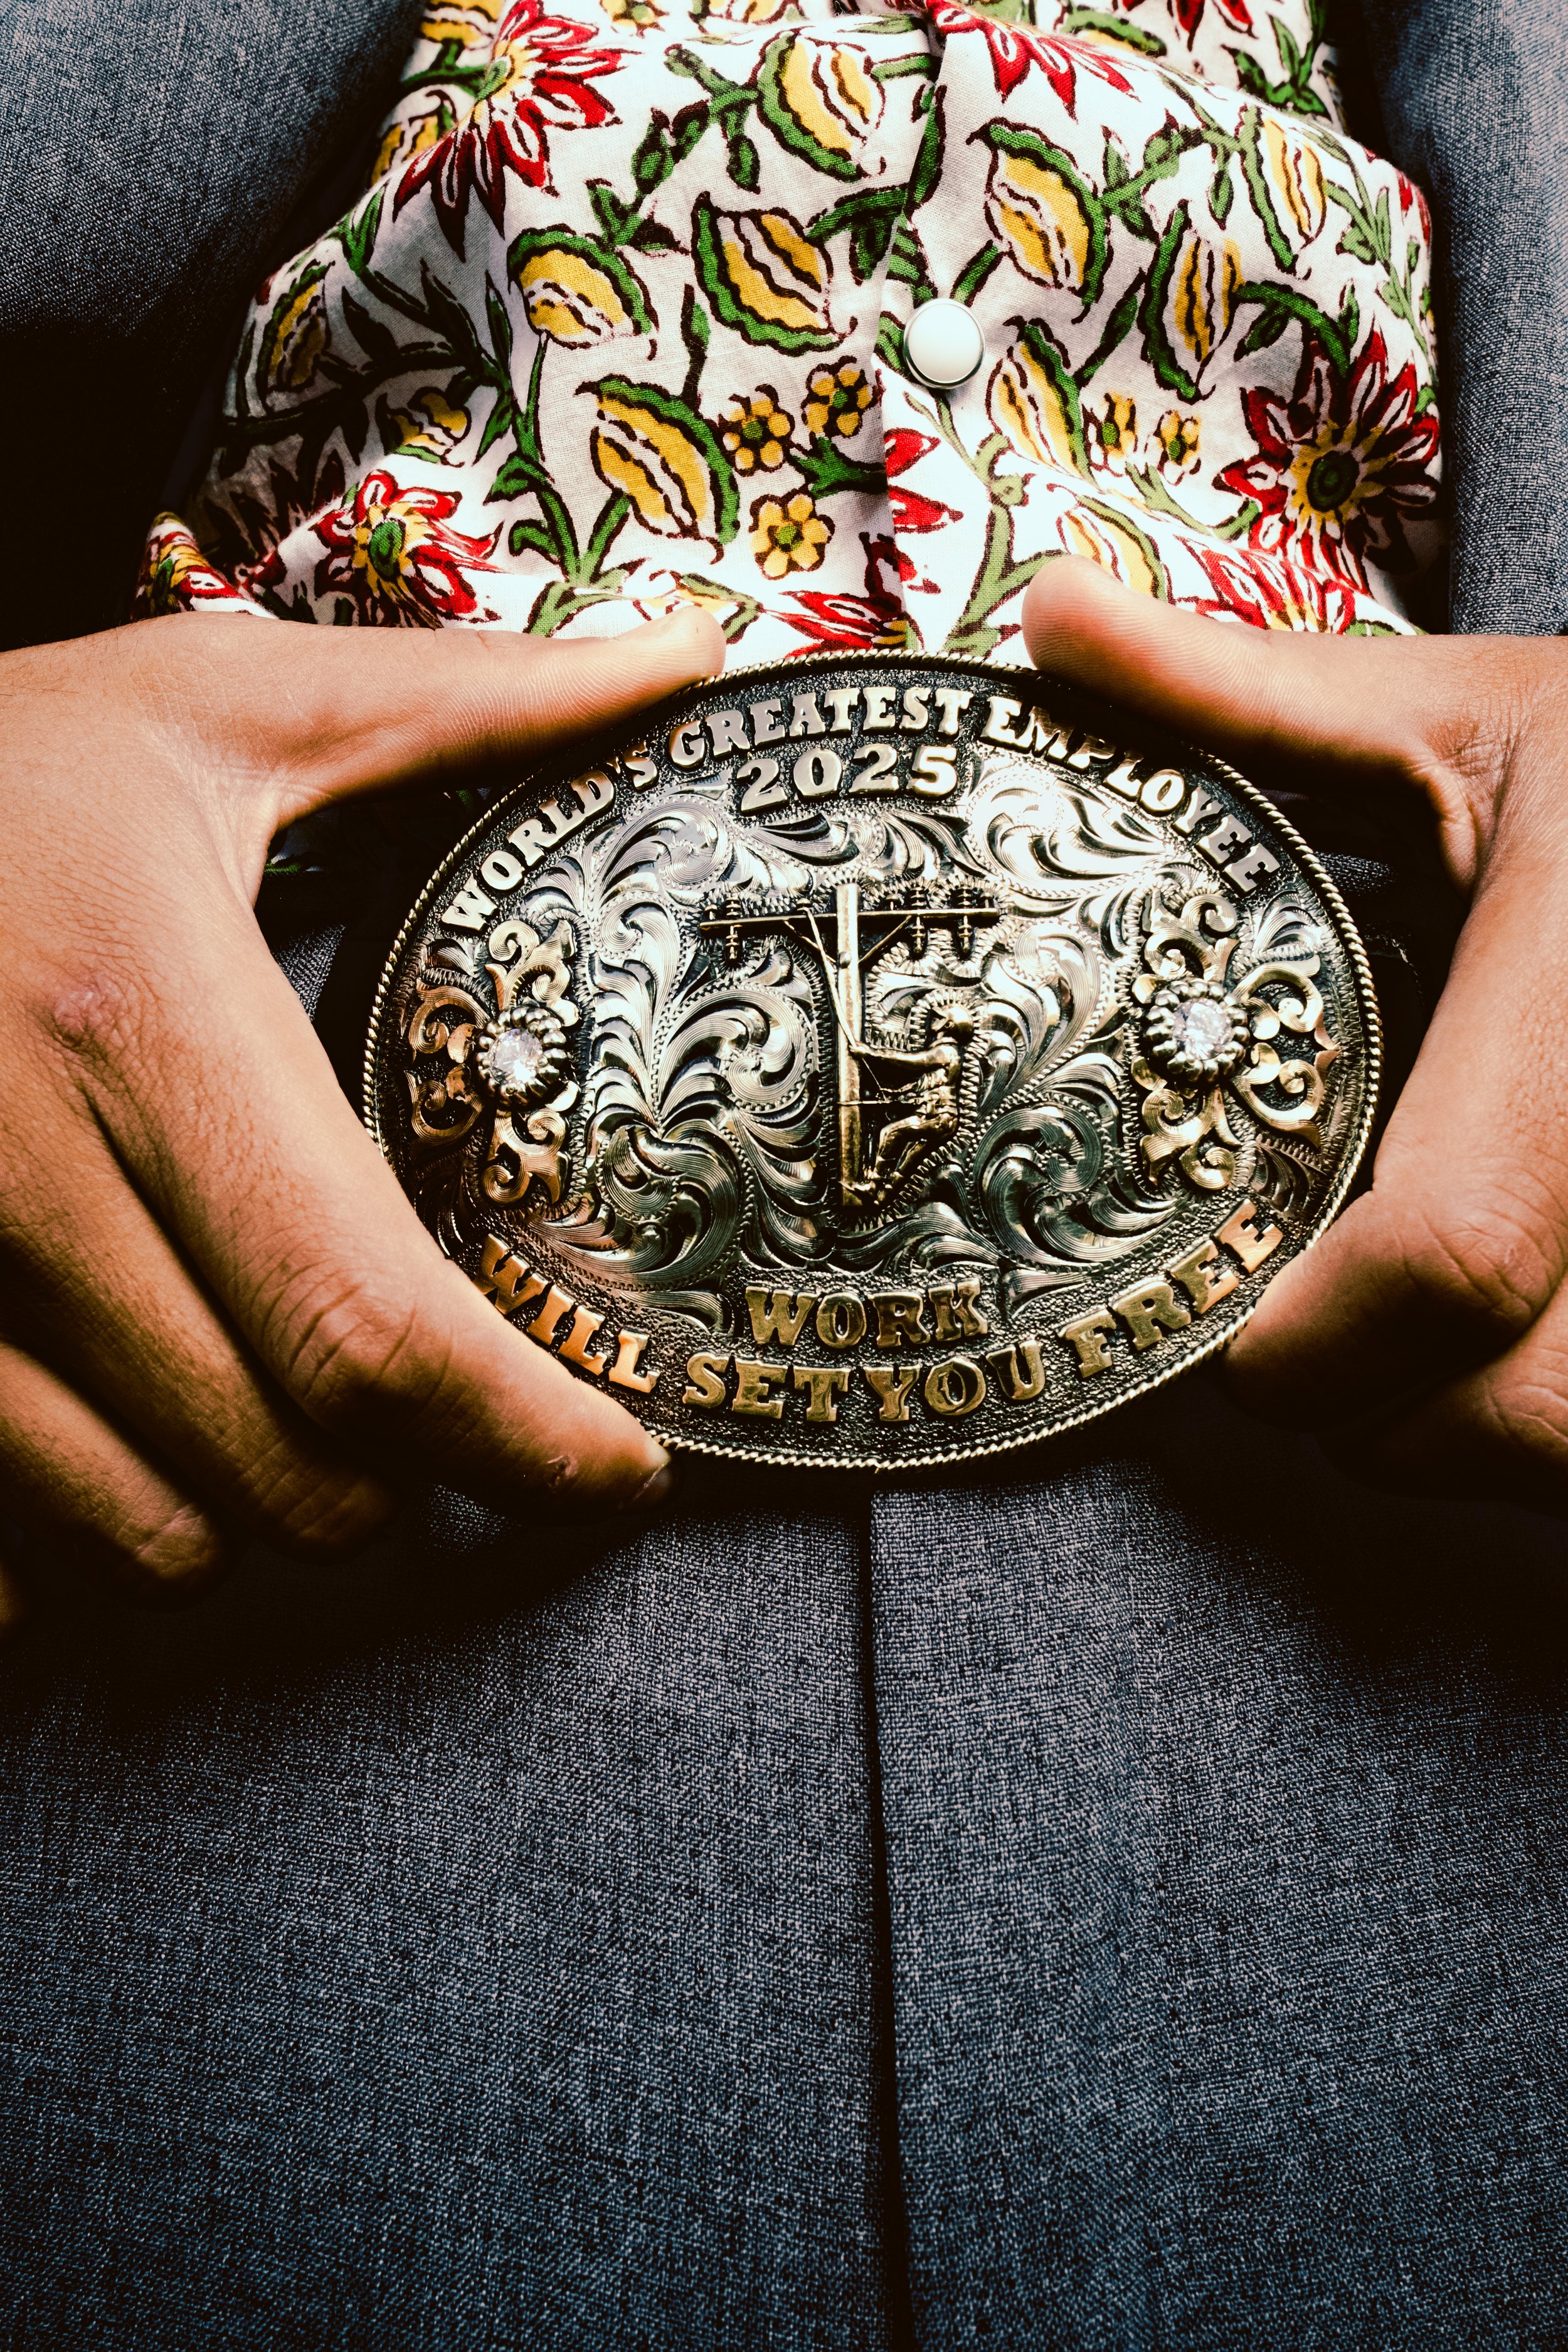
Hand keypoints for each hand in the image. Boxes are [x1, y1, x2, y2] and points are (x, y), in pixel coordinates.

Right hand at [0, 607, 724, 1623]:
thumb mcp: (215, 705)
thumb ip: (467, 700)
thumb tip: (691, 653)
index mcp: (142, 1022)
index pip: (372, 1321)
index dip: (525, 1437)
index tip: (620, 1469)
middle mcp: (16, 1175)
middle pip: (285, 1466)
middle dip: (406, 1480)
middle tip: (454, 1414)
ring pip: (145, 1541)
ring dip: (252, 1512)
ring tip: (281, 1408)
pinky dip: (79, 1543)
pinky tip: (115, 1436)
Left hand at [1023, 559, 1567, 1510]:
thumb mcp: (1466, 715)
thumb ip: (1249, 694)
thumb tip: (1054, 615)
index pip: (1450, 1246)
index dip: (1318, 1341)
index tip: (1241, 1342)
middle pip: (1532, 1413)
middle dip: (1386, 1422)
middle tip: (1313, 1364)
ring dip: (1482, 1441)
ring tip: (1415, 1358)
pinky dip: (1545, 1424)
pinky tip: (1508, 1341)